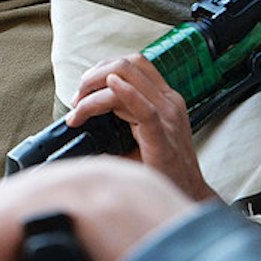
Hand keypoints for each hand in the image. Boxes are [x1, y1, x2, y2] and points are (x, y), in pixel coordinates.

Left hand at [66, 54, 215, 200]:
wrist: (185, 195)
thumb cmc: (159, 168)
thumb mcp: (139, 134)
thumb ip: (118, 118)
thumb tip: (78, 115)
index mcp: (164, 98)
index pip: (132, 65)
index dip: (102, 68)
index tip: (83, 89)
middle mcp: (168, 102)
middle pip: (127, 66)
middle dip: (93, 77)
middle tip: (75, 100)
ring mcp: (168, 117)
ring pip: (127, 80)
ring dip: (93, 90)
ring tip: (77, 110)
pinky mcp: (163, 137)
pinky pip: (144, 109)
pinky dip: (125, 93)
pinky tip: (109, 88)